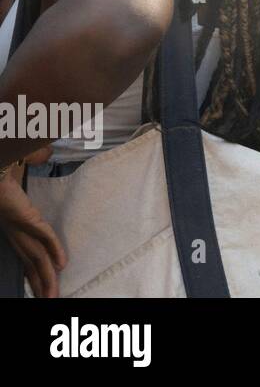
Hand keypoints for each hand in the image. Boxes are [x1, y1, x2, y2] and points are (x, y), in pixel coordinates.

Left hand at [0, 151, 66, 297]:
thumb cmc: (4, 164)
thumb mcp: (19, 165)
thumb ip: (34, 159)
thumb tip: (43, 153)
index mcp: (13, 222)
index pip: (27, 250)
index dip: (36, 268)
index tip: (47, 280)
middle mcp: (15, 229)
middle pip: (30, 261)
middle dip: (41, 282)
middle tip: (51, 299)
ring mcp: (19, 224)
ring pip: (35, 256)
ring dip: (47, 277)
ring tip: (54, 295)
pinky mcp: (24, 216)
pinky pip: (43, 235)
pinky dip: (53, 250)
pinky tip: (62, 264)